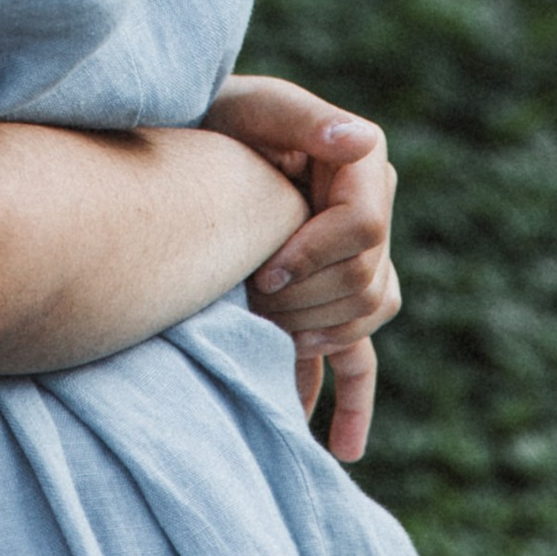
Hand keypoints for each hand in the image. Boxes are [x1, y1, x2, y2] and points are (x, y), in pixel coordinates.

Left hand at [202, 73, 401, 462]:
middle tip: (247, 299)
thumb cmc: (213, 119)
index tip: (262, 271)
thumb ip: (300, 117)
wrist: (184, 150)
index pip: (364, 230)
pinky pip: (360, 362)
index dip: (313, 255)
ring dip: (310, 333)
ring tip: (258, 330)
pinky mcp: (329, 303)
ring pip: (362, 320)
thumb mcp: (249, 107)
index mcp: (363, 167)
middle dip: (304, 298)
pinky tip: (341, 448)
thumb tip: (361, 140)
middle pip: (364, 282)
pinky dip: (353, 406)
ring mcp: (356, 263)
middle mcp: (372, 215)